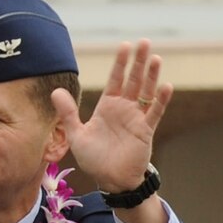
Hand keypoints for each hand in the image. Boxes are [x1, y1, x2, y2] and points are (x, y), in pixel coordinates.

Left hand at [51, 39, 169, 194]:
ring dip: (151, 76)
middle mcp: (124, 108)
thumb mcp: (77, 135)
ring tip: (155, 58)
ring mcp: (136, 118)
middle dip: (138, 62)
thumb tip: (56, 90)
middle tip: (144, 42)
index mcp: (107, 106)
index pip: (115, 79)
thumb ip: (68, 113)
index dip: (120, 63)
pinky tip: (166, 86)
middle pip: (133, 80)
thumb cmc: (94, 159)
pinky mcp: (146, 130)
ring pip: (146, 92)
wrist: (111, 180)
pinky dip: (160, 100)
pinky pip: (155, 112)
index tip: (125, 45)